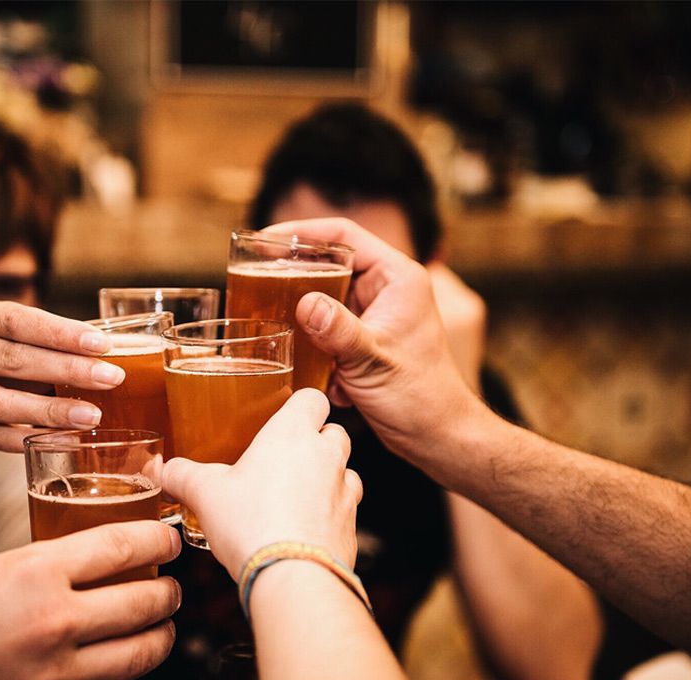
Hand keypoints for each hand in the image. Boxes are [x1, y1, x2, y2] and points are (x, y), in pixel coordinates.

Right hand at [0, 301, 126, 452]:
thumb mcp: (18, 344)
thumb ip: (58, 346)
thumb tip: (125, 349)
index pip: (23, 321)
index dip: (62, 332)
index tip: (103, 344)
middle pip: (16, 360)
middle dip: (68, 370)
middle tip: (112, 379)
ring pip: (3, 402)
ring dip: (51, 411)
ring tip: (92, 416)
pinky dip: (29, 440)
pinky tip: (64, 441)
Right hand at [0, 521, 181, 679]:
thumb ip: (41, 566)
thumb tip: (84, 565)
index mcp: (36, 571)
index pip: (122, 545)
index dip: (157, 538)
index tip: (168, 535)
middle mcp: (54, 620)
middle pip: (143, 601)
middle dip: (169, 591)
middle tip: (172, 582)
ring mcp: (52, 670)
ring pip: (137, 653)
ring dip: (159, 635)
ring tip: (161, 622)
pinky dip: (124, 668)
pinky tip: (122, 656)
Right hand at [160, 389, 360, 577]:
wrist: (292, 577)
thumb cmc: (250, 523)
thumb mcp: (205, 493)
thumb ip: (182, 475)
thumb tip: (164, 470)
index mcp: (292, 434)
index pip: (313, 398)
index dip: (301, 405)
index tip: (286, 416)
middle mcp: (326, 456)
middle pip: (335, 432)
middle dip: (316, 441)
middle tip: (285, 459)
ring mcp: (344, 491)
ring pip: (346, 471)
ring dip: (328, 478)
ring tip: (297, 496)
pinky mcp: (351, 526)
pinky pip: (346, 510)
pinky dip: (331, 514)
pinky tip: (306, 529)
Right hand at [260, 218, 486, 460]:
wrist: (436, 436)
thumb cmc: (419, 397)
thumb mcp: (374, 360)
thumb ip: (339, 331)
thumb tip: (305, 303)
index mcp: (397, 278)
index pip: (345, 235)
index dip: (302, 232)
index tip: (265, 240)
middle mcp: (385, 288)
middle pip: (329, 263)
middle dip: (293, 274)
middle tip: (254, 278)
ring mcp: (373, 313)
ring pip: (324, 296)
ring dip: (300, 313)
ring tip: (269, 320)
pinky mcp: (362, 338)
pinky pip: (326, 326)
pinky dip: (312, 342)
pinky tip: (307, 366)